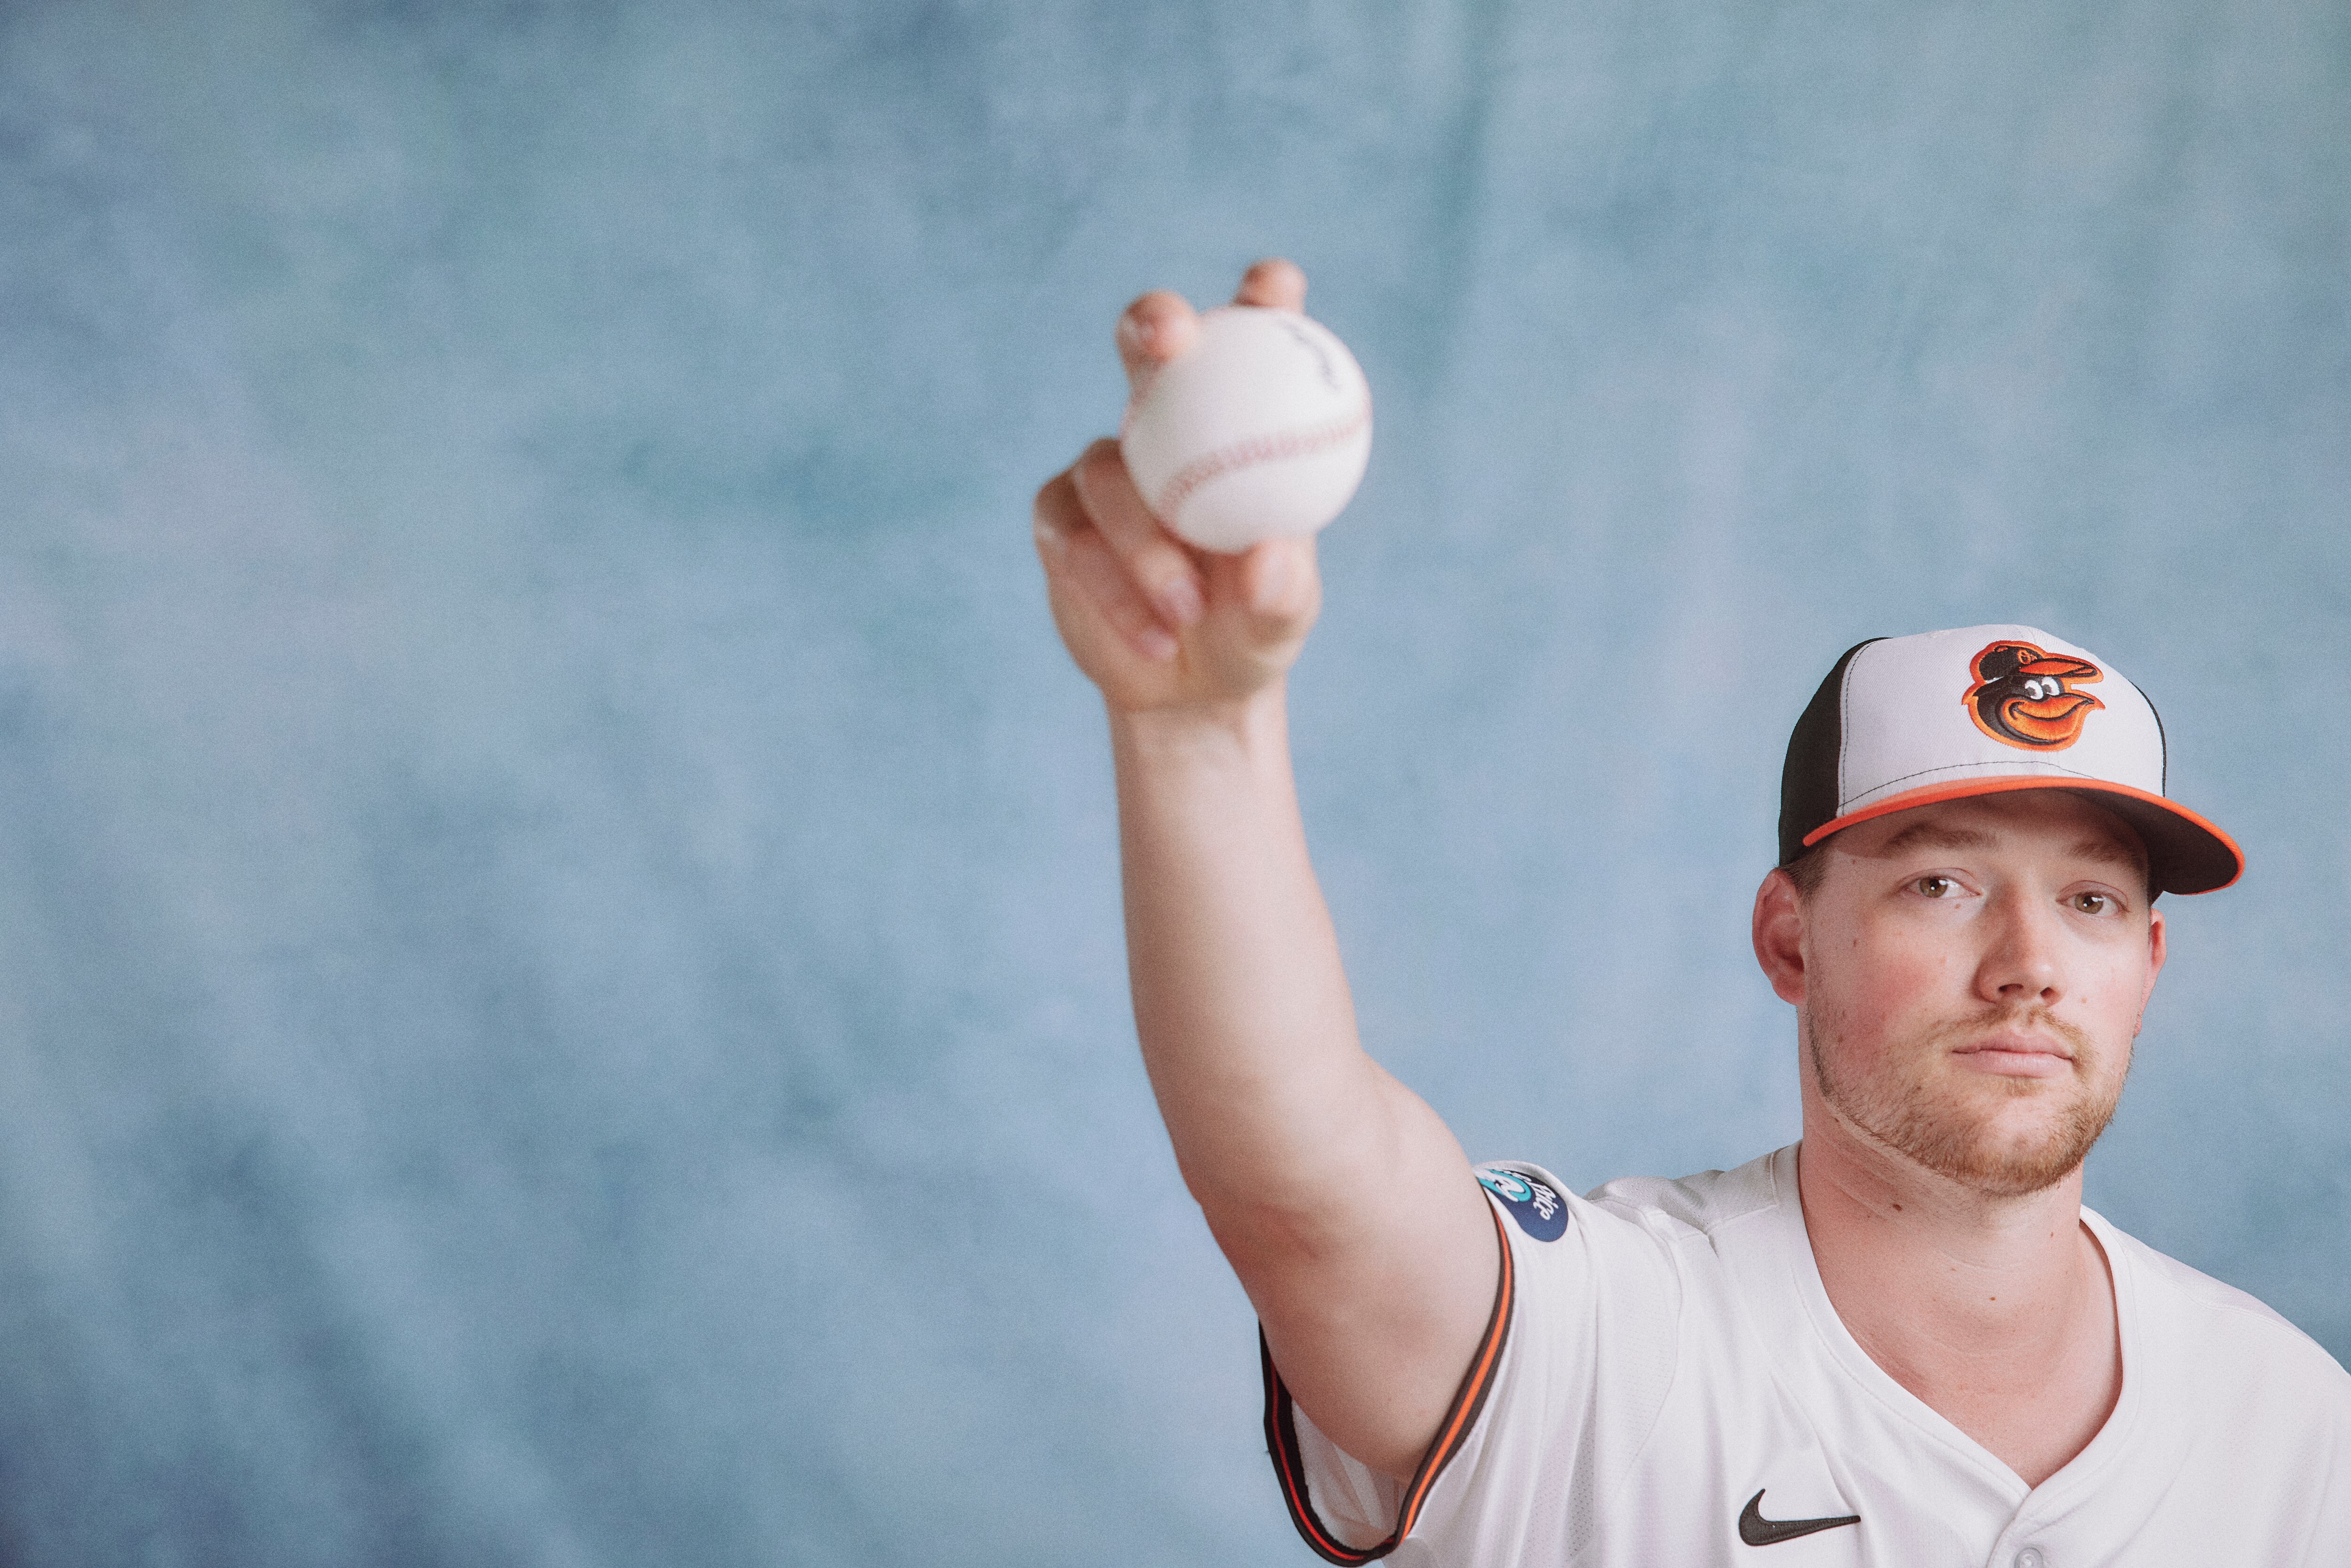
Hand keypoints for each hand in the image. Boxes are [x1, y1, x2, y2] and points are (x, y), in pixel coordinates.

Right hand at [1032, 259, 1323, 715]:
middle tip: (1168, 343)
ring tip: (1188, 611)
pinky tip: (1153, 636)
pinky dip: (1114, 589)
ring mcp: (1105, 467)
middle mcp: (1166, 425)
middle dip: (1152, 323)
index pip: (1253, 337)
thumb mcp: (1283, 616)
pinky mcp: (1060, 518)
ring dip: (1146, 544)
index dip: (1263, 297)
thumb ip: (1282, 585)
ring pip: (1108, 472)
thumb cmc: (1251, 630)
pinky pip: (1074, 539)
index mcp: (1239, 422)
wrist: (1189, 689)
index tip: (1273, 288)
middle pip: (1143, 345)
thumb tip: (1266, 553)